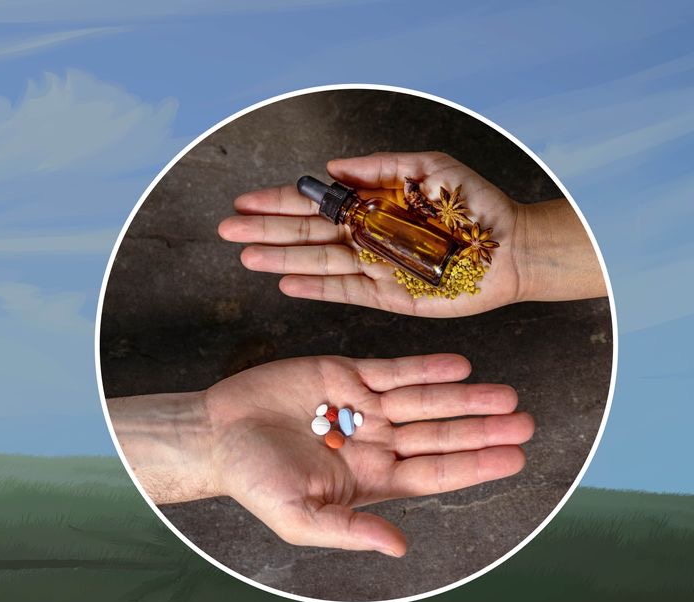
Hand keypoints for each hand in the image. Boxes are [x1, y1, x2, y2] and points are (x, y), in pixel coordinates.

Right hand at [109, 354, 532, 555]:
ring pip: (424, 401)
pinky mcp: (344, 374)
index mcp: (371, 480)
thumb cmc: (253, 482)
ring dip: (464, 397)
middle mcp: (375, 442)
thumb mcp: (300, 518)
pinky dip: (424, 369)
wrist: (215, 434)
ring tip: (505, 394)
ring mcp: (362, 407)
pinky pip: (392, 371)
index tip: (514, 457)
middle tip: (525, 421)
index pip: (434, 473)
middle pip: (439, 435)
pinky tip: (458, 366)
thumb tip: (399, 548)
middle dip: (481, 429)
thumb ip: (350, 531)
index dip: (474, 465)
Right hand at [219, 151, 603, 316]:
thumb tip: (331, 169)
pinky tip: (286, 281)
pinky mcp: (388, 295)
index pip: (315, 203)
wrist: (513, 247)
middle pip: (305, 233)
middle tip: (227, 230)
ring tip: (246, 257)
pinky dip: (315, 287)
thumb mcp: (428, 168)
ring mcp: (373, 266)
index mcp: (371, 204)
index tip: (244, 201)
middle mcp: (366, 236)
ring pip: (316, 262)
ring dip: (279, 258)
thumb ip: (380, 168)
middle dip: (265, 230)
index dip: (278, 201)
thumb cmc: (477, 204)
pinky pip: (344, 290)